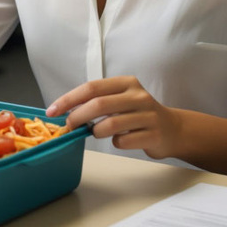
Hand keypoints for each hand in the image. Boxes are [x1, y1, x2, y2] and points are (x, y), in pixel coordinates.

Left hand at [47, 76, 182, 159]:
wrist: (173, 129)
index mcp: (126, 83)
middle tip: (68, 127)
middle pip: (99, 104)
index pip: (92, 87)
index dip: (69, 99)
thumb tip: (66, 111)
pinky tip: (121, 140)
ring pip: (110, 124)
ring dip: (96, 131)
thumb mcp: (122, 100)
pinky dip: (115, 143)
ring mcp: (148, 115)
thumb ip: (99, 101)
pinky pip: (123, 141)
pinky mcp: (153, 134)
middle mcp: (138, 96)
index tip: (52, 110)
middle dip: (77, 116)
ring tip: (97, 132)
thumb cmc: (139, 115)